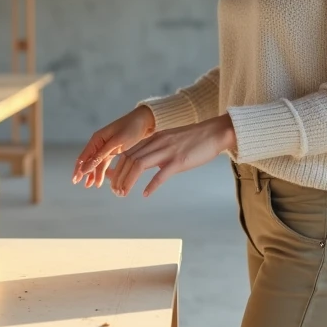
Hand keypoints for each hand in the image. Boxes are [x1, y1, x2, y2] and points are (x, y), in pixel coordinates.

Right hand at [72, 106, 155, 188]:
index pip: (83, 156)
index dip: (78, 169)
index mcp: (97, 139)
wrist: (146, 122)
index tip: (75, 180)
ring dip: (93, 174)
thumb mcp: (115, 143)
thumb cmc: (130, 129)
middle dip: (84, 173)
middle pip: (88, 160)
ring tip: (91, 186)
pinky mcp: (114, 150)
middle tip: (82, 185)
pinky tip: (100, 179)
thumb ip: (100, 156)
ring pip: (96, 163)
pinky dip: (102, 171)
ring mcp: (106, 147)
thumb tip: (84, 168)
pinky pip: (104, 162)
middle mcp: (99, 143)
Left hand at [108, 115, 236, 197]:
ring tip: (123, 194)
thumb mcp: (170, 141)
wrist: (215, 133)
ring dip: (128, 181)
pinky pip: (161, 174)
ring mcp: (168, 151)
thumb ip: (157, 150)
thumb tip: (147, 166)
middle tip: (115, 191)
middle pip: (129, 159)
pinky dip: (151, 185)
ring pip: (139, 165)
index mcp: (154, 138)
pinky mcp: (180, 160)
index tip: (111, 180)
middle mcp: (157, 143)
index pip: (127, 152)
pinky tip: (146, 194)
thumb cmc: (194, 140)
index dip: (117, 167)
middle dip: (119, 176)